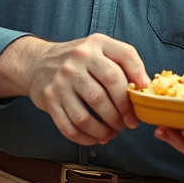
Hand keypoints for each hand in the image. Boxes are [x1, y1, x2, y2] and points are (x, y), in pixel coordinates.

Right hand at [0, 34, 149, 145]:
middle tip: (129, 123)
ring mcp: (60, 81)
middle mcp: (76, 61)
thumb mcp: (102, 48)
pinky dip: (86, 138)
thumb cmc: (80, 58)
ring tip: (113, 132)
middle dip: (121, 114)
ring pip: (85, 116)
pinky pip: (69, 127)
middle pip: (103, 94)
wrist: (38, 61)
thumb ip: (126, 60)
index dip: (135, 83)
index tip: (142, 100)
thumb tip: (145, 85)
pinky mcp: (49, 99)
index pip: (120, 64)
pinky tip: (97, 137)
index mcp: (95, 45)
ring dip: (104, 129)